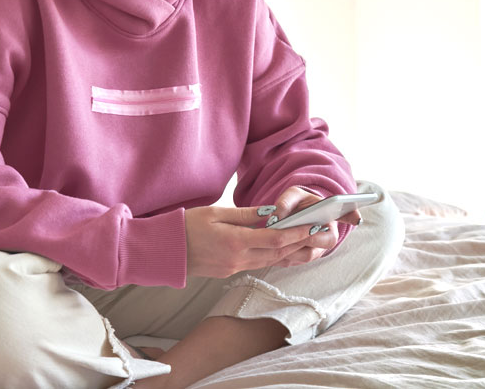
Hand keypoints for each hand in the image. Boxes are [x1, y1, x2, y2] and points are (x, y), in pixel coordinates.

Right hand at [185, 205, 322, 278]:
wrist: (166, 251)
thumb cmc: (187, 226)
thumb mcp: (216, 212)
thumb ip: (246, 214)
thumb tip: (271, 212)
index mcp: (235, 241)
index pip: (274, 239)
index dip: (296, 233)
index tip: (313, 226)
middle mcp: (238, 259)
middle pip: (277, 253)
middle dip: (300, 243)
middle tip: (319, 234)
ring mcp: (234, 268)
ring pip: (270, 261)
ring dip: (290, 252)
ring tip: (307, 243)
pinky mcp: (229, 271)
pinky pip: (258, 265)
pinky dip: (274, 258)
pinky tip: (283, 251)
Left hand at [267, 186, 361, 267]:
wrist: (291, 216)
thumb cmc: (297, 203)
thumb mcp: (292, 195)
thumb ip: (286, 201)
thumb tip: (277, 215)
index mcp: (331, 215)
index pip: (347, 215)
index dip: (352, 216)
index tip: (356, 218)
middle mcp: (327, 235)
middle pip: (326, 241)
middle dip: (310, 237)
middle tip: (294, 232)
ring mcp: (316, 249)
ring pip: (308, 255)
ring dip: (292, 249)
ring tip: (275, 242)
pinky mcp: (301, 259)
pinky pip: (293, 261)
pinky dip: (280, 257)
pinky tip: (267, 250)